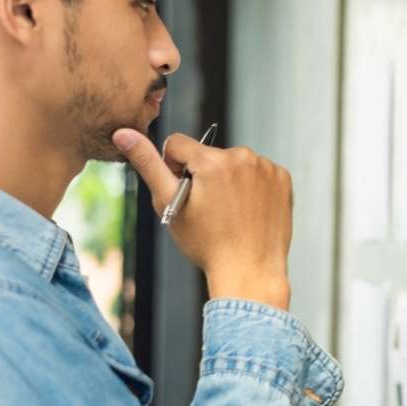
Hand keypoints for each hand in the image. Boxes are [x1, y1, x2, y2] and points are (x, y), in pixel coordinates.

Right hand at [112, 128, 292, 309]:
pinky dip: (252, 187)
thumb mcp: (169, 205)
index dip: (174, 169)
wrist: (250, 272)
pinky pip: (259, 173)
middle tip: (210, 209)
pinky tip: (249, 210)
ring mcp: (266, 167)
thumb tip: (123, 134)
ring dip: (229, 180)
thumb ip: (148, 164)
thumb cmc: (207, 244)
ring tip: (230, 212)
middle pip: (209, 155)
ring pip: (235, 163)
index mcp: (212, 161)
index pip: (178, 144)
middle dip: (204, 175)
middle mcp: (243, 157)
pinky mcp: (283, 178)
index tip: (186, 194)